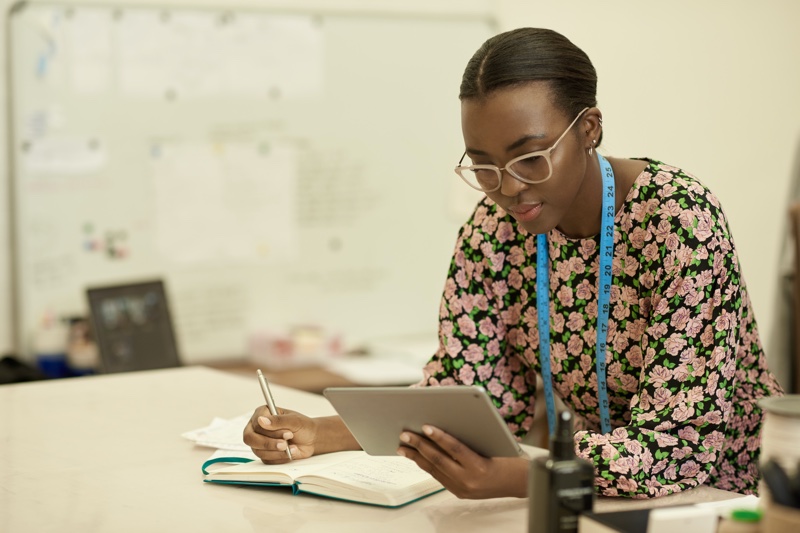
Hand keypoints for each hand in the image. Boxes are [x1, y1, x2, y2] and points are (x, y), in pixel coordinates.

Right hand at [243, 406, 319, 462]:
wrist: (311, 439)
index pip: (256, 424)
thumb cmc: (303, 426)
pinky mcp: (264, 453)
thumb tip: (261, 421)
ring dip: (276, 451)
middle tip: (285, 444)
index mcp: (262, 414)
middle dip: (269, 443)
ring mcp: (259, 441)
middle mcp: (258, 428)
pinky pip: (266, 460)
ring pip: (258, 451)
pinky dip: (279, 457)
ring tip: (291, 447)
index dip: (269, 431)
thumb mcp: (294, 420)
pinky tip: (289, 452)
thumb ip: (278, 421)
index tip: (286, 433)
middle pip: (250, 439)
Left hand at [397, 425, 528, 498]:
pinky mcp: (460, 492)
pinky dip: (427, 465)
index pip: (454, 449)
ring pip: (435, 470)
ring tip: (403, 446)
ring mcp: (463, 489)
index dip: (439, 437)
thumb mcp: (493, 444)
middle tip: (405, 434)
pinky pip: (439, 476)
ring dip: (417, 457)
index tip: (425, 426)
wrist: (521, 483)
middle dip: (419, 446)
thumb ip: (470, 438)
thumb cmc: (509, 459)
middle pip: (439, 460)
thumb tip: (444, 425)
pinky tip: (417, 457)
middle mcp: (469, 481)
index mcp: (479, 467)